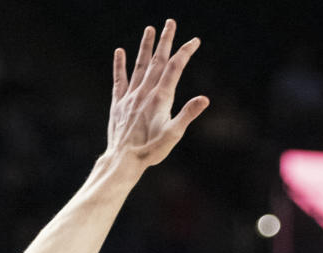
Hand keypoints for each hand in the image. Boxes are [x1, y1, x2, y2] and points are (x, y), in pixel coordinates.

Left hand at [105, 20, 208, 171]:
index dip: (185, 52)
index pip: (175, 68)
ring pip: (139, 66)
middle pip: (157, 61)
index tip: (194, 41)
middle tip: (170, 23)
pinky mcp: (118, 104)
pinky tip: (119, 51)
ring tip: (149, 29)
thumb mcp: (173, 135)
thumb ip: (187, 115)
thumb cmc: (150, 151)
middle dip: (165, 41)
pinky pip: (119, 80)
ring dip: (145, 46)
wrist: (123, 161)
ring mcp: (130, 97)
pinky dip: (119, 65)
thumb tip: (204, 99)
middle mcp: (145, 92)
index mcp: (161, 98)